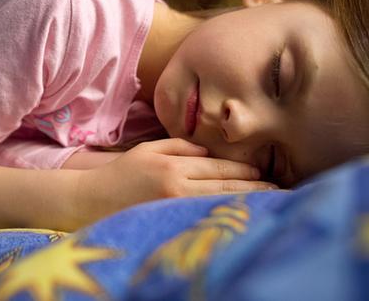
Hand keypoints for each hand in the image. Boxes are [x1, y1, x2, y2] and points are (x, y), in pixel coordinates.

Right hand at [72, 138, 278, 225]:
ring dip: (245, 203)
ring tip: (269, 203)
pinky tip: (239, 216)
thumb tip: (209, 153)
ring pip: (218, 204)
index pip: (217, 168)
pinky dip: (224, 216)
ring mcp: (173, 207)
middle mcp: (176, 187)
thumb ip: (180, 147)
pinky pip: (203, 218)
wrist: (90, 200)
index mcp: (173, 166)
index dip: (243, 171)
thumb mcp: (148, 150)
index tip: (264, 173)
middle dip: (253, 188)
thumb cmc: (120, 173)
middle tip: (278, 190)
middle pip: (224, 187)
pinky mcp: (168, 222)